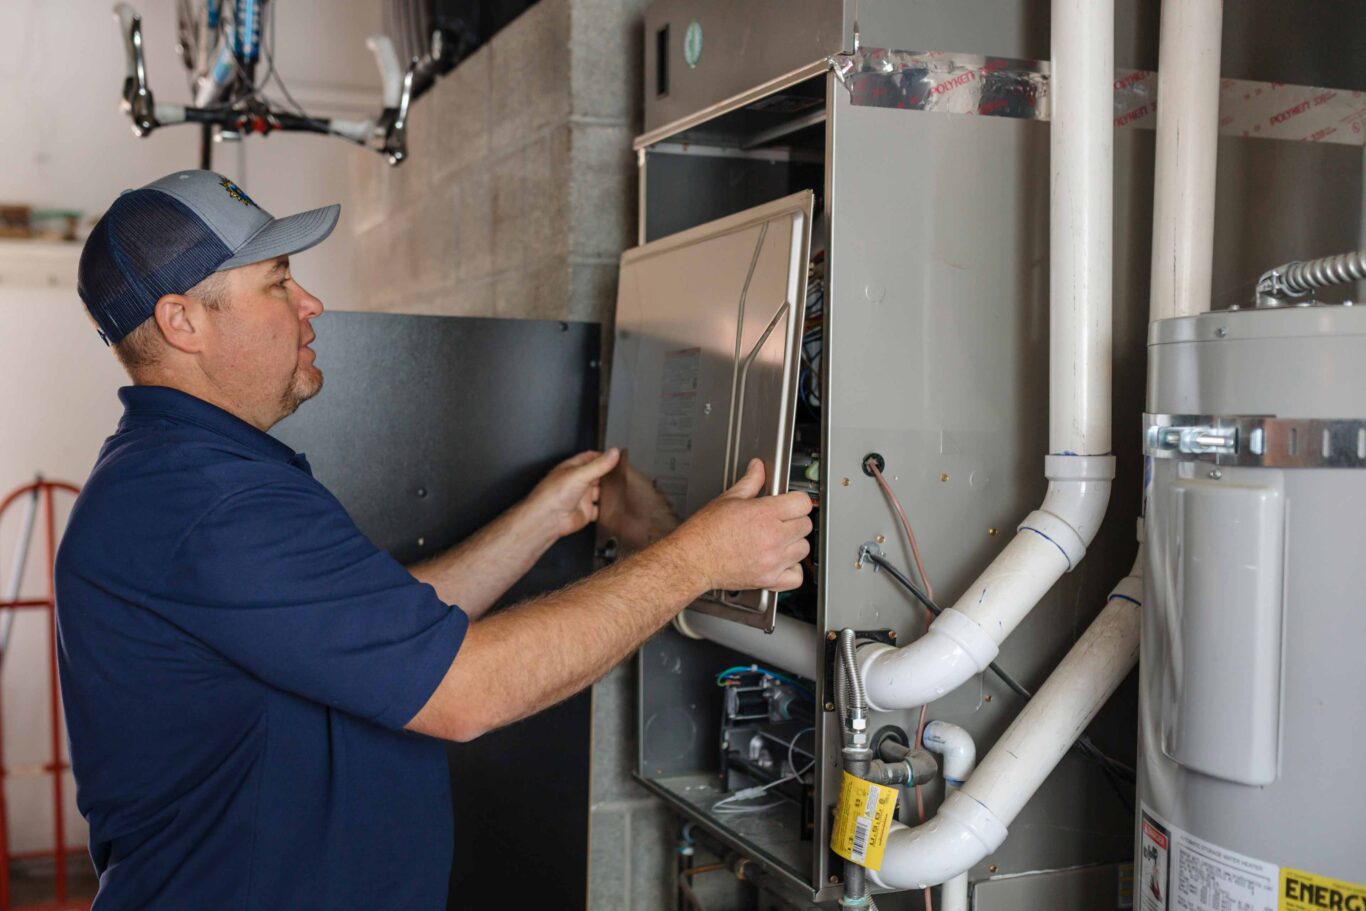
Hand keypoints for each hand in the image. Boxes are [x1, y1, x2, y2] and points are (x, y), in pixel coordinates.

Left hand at [525, 449, 620, 539]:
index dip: (603, 457)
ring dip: (609, 492)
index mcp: (572, 468)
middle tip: (623, 473)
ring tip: (623, 488)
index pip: (590, 458)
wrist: (548, 519)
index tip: (617, 456)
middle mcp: (577, 482)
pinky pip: (600, 510)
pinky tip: (614, 506)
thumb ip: (599, 465)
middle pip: (597, 475)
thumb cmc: (553, 494)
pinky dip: (607, 509)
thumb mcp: (580, 474)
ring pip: (600, 492)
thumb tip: (614, 452)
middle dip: (608, 475)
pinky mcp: (586, 512)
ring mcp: (581, 498)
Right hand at [663, 459, 812, 592]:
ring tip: (779, 540)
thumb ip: (750, 481)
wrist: (692, 560)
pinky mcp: (768, 579)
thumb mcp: (728, 499)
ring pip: (803, 549)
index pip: (802, 503)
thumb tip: (758, 467)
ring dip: (794, 543)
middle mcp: (772, 538)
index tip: (790, 502)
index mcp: (764, 514)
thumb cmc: (705, 533)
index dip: (796, 500)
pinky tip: (782, 562)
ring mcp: (772, 560)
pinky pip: (796, 577)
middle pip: (805, 525)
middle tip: (781, 520)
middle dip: (795, 520)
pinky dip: (793, 570)